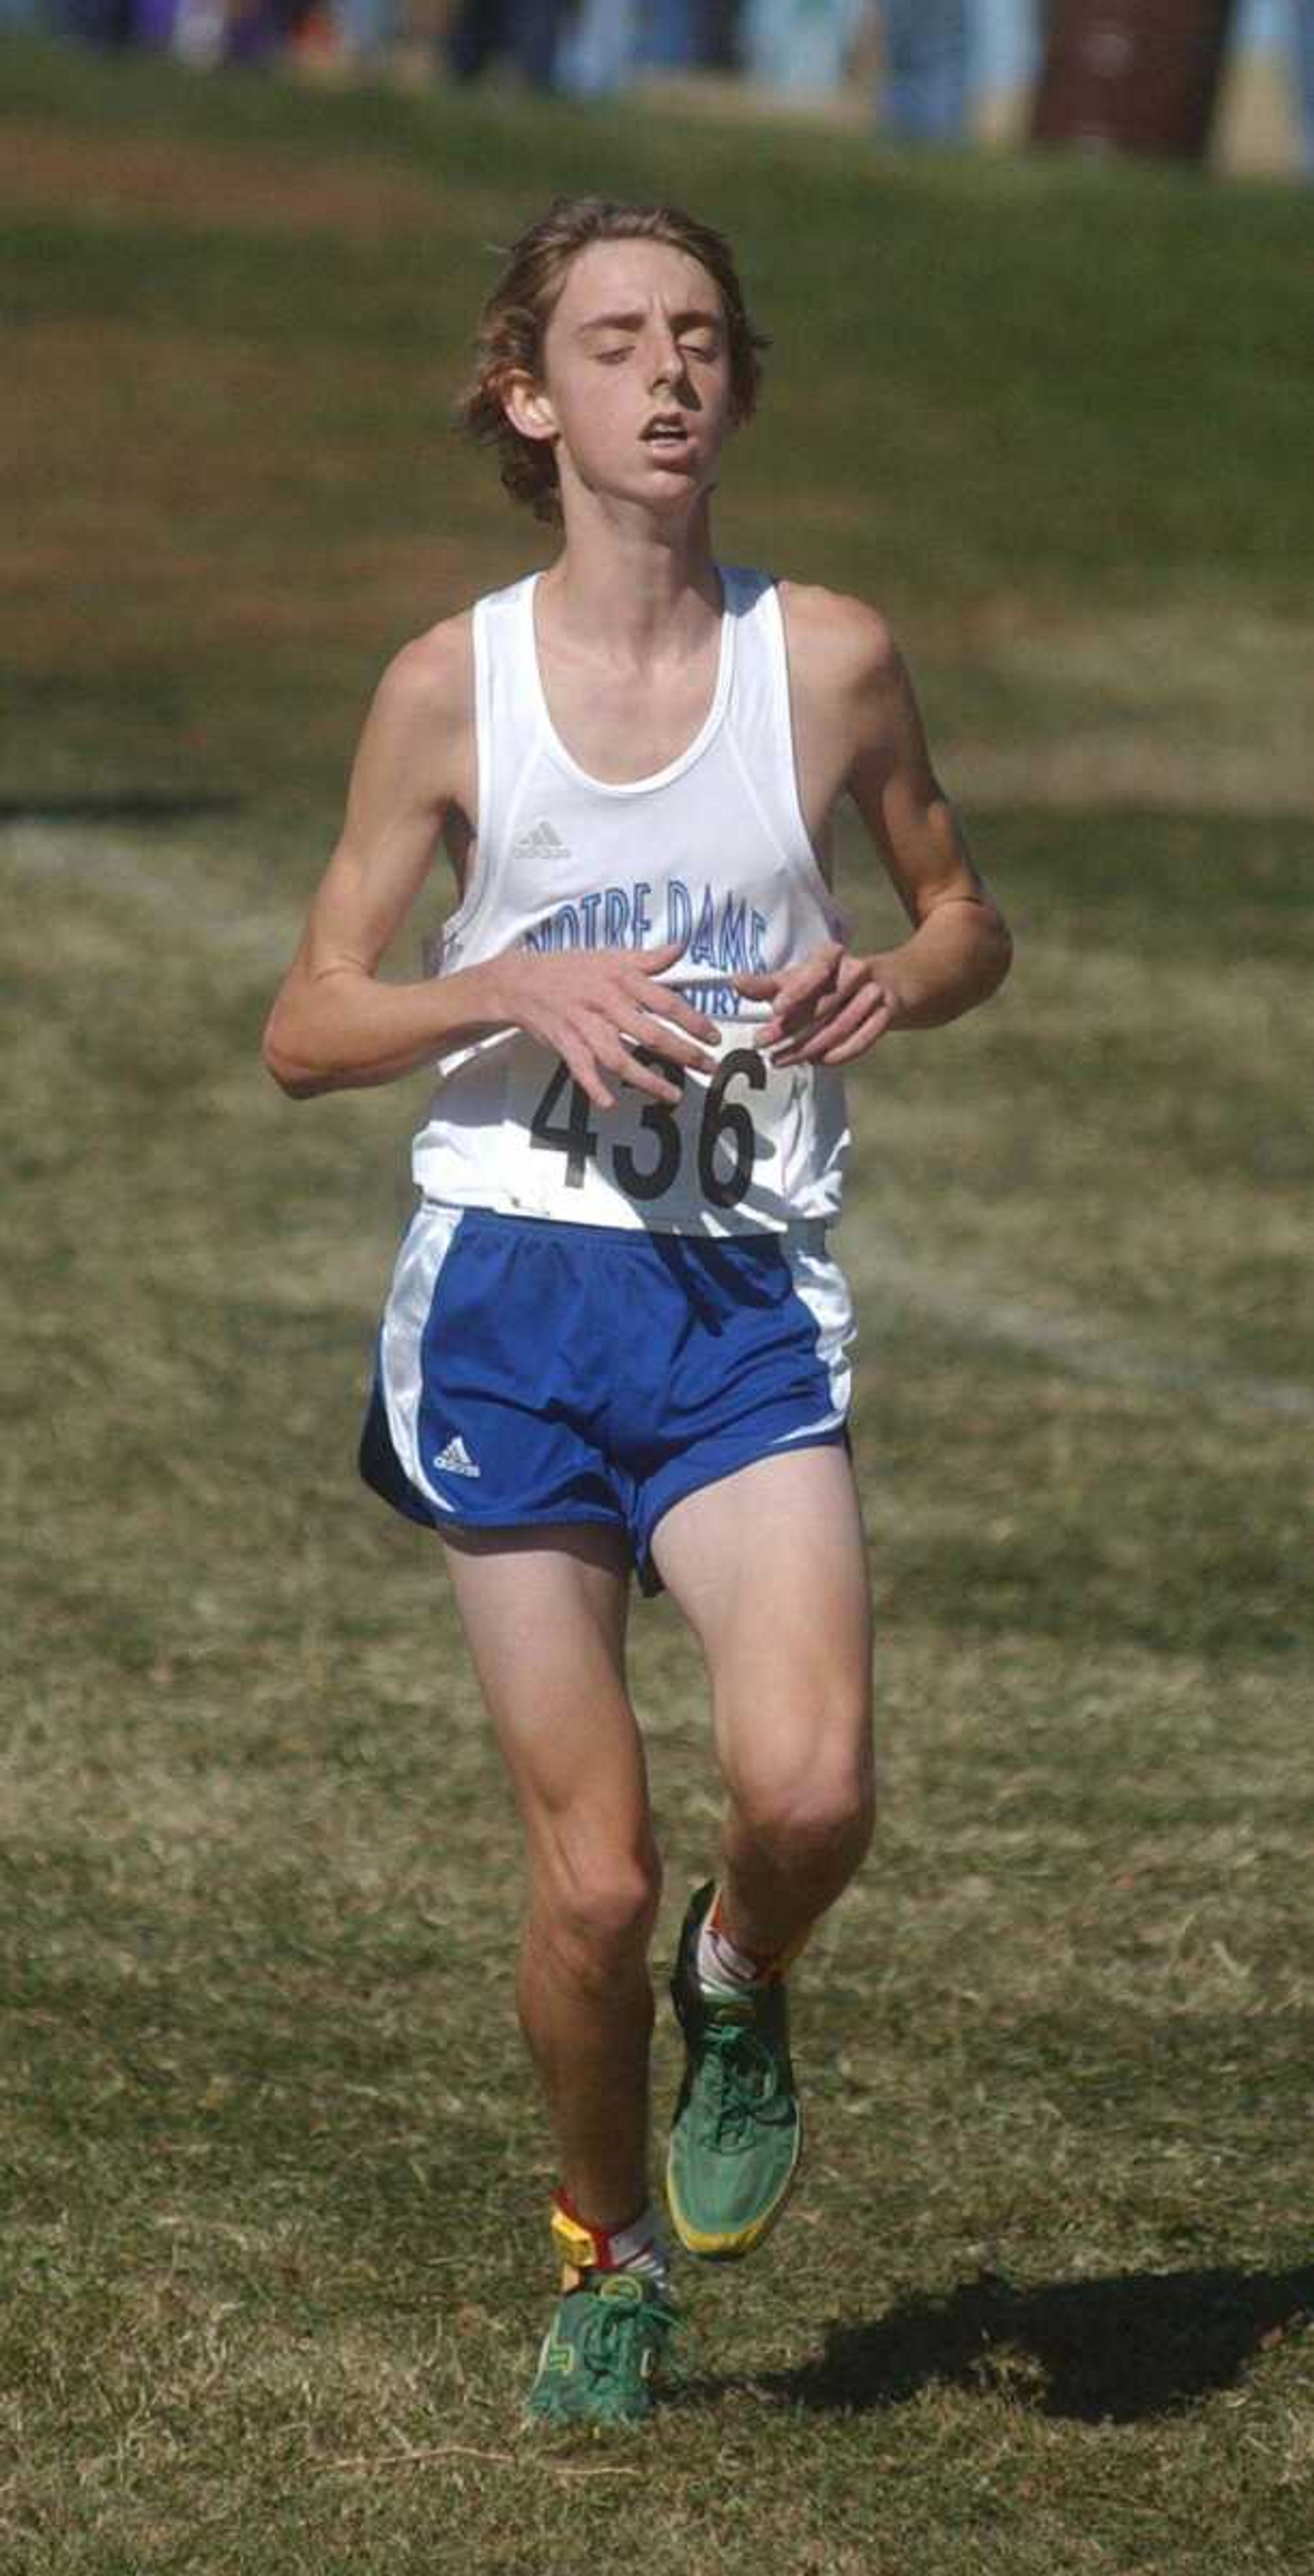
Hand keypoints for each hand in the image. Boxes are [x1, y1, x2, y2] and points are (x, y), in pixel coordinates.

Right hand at [496, 938, 720, 1109]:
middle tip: (708, 1067)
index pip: (664, 1001)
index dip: (692, 1020)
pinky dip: (594, 1087)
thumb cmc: (570, 969)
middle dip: (683, 1053)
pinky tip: (610, 1103)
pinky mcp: (564, 1042)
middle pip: (649, 1032)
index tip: (713, 1036)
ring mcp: (583, 1024)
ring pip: (619, 1056)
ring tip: (672, 1095)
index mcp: (620, 979)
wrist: (521, 980)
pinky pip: (581, 1069)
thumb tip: (679, 949)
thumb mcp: (610, 957)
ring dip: (647, 1079)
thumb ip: (647, 959)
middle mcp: (604, 1002)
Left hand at [733, 942, 900, 1066]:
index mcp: (833, 956)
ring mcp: (875, 993)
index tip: (776, 1008)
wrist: (883, 985)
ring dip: (808, 1048)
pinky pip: (862, 1040)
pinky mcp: (887, 1015)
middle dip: (790, 1028)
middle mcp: (857, 970)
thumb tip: (735, 982)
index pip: (817, 969)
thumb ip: (768, 984)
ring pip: (840, 1026)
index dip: (798, 989)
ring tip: (779, 1059)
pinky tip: (815, 1062)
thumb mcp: (798, 980)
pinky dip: (838, 1054)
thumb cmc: (830, 983)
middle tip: (762, 1043)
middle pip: (824, 1004)